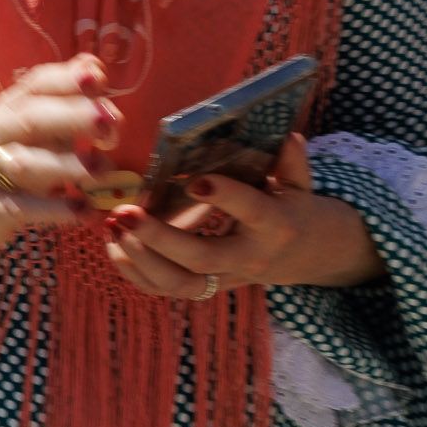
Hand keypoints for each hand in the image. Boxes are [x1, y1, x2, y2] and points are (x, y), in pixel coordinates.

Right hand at [0, 57, 113, 291]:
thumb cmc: (8, 160)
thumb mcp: (32, 127)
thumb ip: (64, 100)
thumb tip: (93, 64)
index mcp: (8, 108)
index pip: (35, 84)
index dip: (66, 79)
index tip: (100, 78)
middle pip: (31, 118)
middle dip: (72, 116)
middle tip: (111, 122)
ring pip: (25, 163)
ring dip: (67, 165)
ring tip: (103, 169)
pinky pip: (23, 207)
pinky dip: (55, 209)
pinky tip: (84, 209)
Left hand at [109, 134, 380, 294]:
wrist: (313, 256)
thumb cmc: (298, 210)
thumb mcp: (301, 185)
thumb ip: (292, 164)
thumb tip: (288, 135)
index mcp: (274, 224)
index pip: (250, 211)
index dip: (224, 197)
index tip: (193, 181)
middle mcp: (249, 257)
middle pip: (201, 258)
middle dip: (159, 238)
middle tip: (125, 213)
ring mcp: (227, 278)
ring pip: (179, 283)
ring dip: (140, 259)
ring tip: (113, 227)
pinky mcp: (210, 287)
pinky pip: (168, 291)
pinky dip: (137, 273)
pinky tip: (113, 246)